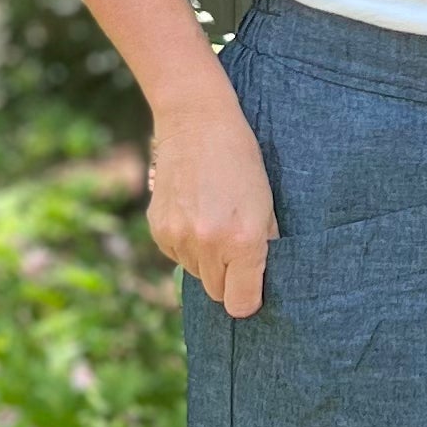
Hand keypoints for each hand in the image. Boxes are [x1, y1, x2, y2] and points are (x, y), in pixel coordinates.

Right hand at [148, 95, 278, 315]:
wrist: (196, 122)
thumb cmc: (241, 161)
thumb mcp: (268, 204)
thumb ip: (266, 247)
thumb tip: (260, 282)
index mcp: (243, 242)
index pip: (241, 305)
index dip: (248, 299)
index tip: (252, 286)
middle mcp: (208, 245)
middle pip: (217, 293)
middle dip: (228, 278)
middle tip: (236, 246)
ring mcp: (179, 238)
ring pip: (195, 274)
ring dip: (207, 260)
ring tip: (214, 220)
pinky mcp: (158, 229)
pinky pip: (176, 255)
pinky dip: (187, 244)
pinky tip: (195, 213)